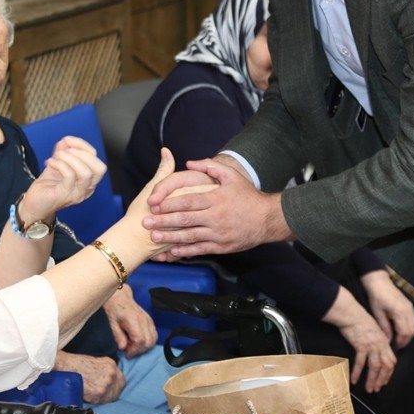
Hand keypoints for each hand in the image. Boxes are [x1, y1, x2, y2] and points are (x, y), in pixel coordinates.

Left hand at [24, 136, 105, 219]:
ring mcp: (77, 194)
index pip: (97, 161)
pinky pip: (69, 176)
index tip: (68, 140)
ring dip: (70, 158)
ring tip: (57, 156)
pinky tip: (50, 162)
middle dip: (82, 153)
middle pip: (98, 168)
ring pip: (85, 172)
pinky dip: (60, 164)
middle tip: (65, 150)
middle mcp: (87, 189)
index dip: (83, 146)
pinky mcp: (65, 195)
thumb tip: (67, 141)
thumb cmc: (47, 187)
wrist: (34, 205)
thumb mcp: (58, 164)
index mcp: (89, 181)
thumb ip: (64, 152)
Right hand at [54, 351, 124, 403]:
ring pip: (111, 397)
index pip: (121, 380)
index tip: (111, 388)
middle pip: (118, 389)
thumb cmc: (77, 364)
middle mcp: (111, 374)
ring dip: (104, 397)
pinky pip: (102, 401)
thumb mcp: (97, 362)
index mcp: (111, 364)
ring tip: (95, 395)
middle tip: (102, 394)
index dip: (116, 385)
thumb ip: (106, 370)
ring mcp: (106, 384)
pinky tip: (90, 396)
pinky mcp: (98, 393)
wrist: (65, 367)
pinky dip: (97, 400)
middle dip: (111, 392)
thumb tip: (110, 379)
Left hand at [103, 285, 157, 357]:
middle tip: (130, 351)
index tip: (127, 353)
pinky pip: (154, 334)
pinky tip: (138, 341)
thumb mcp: (112, 323)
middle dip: (140, 350)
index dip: (134, 350)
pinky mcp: (150, 320)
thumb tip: (123, 348)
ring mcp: (148, 320)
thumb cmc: (114, 309)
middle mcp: (143, 320)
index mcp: (133, 320)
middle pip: (149, 341)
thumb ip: (118, 336)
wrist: (120, 297)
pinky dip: (148, 341)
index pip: (140, 340)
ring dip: (145, 347)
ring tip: (134, 346)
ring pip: (154, 339)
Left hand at [143, 157, 290, 257]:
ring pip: (190, 236)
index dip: (169, 204)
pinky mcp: (222, 246)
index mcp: (215, 199)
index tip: (153, 205)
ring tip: (154, 238)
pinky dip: (185, 251)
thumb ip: (210, 166)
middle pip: (184, 219)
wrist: (268, 219)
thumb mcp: (232, 176)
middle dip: (163, 222)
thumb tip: (188, 163)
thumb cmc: (248, 196)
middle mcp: (215, 217)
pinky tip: (172, 251)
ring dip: (170, 238)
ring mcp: (218, 233)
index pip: (187, 201)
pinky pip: (200, 249)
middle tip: (145, 223)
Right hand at [323, 288, 396, 392]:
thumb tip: (376, 352)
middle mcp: (380, 345)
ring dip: (372, 380)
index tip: (384, 381)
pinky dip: (357, 372)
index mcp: (384, 342)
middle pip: (386, 366)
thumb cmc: (359, 321)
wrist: (351, 313)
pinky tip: (354, 379)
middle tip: (377, 388)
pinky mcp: (361, 345)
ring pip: (375, 367)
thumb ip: (377, 342)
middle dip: (382, 379)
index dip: (389, 373)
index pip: (392, 361)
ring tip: (368, 388)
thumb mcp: (373, 331)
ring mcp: (372, 345)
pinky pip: (361, 362)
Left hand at [361, 270, 413, 347]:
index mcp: (400, 312)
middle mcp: (408, 310)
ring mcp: (411, 307)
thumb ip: (385, 328)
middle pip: (413, 331)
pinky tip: (402, 330)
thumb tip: (389, 340)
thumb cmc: (376, 296)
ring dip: (409, 334)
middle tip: (397, 345)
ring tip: (399, 338)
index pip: (405, 333)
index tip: (395, 346)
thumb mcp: (378, 314)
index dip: (401, 342)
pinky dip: (410, 327)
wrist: (379, 281)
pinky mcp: (410, 305)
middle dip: (406, 340)